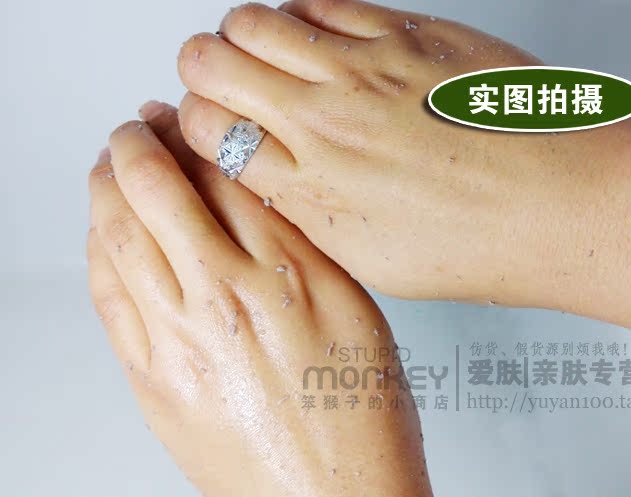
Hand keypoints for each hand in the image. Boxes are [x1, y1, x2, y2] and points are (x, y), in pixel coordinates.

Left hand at [88, 102, 431, 496]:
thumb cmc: (361, 416)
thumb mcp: (357, 310)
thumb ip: (305, 248)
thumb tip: (259, 198)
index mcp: (288, 276)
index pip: (223, 177)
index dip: (197, 137)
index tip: (188, 122)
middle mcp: (227, 300)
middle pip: (158, 193)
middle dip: (138, 143)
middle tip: (137, 125)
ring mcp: (180, 342)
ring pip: (119, 236)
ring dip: (106, 186)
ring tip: (109, 164)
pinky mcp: (152, 383)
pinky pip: (107, 297)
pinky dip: (96, 249)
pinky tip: (101, 231)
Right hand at [173, 0, 589, 304]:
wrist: (559, 202)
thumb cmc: (480, 242)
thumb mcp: (371, 259)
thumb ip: (309, 213)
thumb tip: (276, 179)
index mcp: (312, 187)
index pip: (205, 131)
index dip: (196, 124)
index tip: (211, 126)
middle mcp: (326, 120)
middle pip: (211, 63)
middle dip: (204, 71)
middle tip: (226, 84)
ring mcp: (364, 68)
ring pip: (255, 21)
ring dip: (246, 37)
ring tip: (270, 58)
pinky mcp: (406, 33)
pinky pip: (322, 2)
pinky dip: (305, 16)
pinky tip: (321, 40)